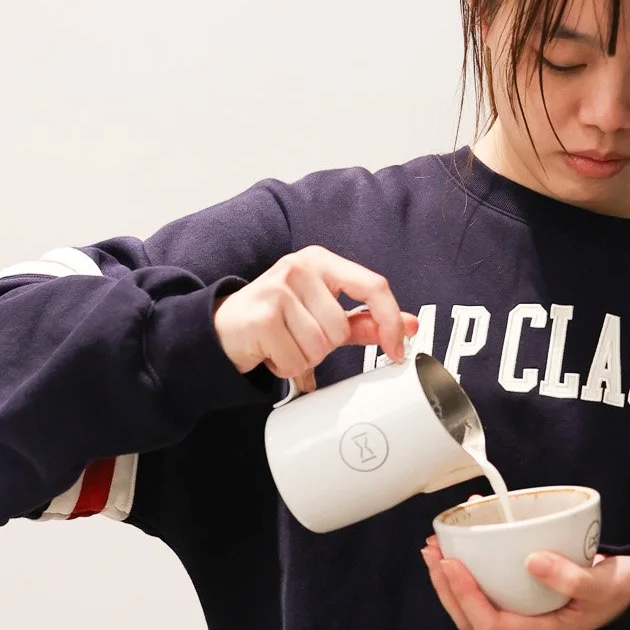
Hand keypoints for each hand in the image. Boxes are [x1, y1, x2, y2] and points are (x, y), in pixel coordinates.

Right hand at [214, 247, 416, 392]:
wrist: (221, 329)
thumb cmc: (276, 319)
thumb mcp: (323, 313)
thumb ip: (365, 320)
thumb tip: (409, 325)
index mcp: (322, 261)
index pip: (374, 286)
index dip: (390, 321)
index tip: (397, 349)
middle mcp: (301, 267)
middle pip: (342, 329)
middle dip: (323, 346)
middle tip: (298, 337)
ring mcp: (279, 288)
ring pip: (320, 347)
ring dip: (303, 358)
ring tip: (283, 343)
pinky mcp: (263, 315)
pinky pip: (296, 361)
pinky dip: (285, 367)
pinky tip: (269, 351)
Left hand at [422, 539, 629, 629]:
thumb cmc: (621, 589)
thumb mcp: (604, 584)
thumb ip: (571, 577)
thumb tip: (531, 560)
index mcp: (542, 629)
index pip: (491, 624)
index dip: (466, 597)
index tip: (452, 564)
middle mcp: (527, 622)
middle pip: (472, 617)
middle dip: (446, 587)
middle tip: (433, 550)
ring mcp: (524, 607)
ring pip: (475, 602)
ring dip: (450, 578)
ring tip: (436, 546)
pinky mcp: (524, 588)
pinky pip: (490, 581)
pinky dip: (472, 561)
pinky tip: (466, 534)